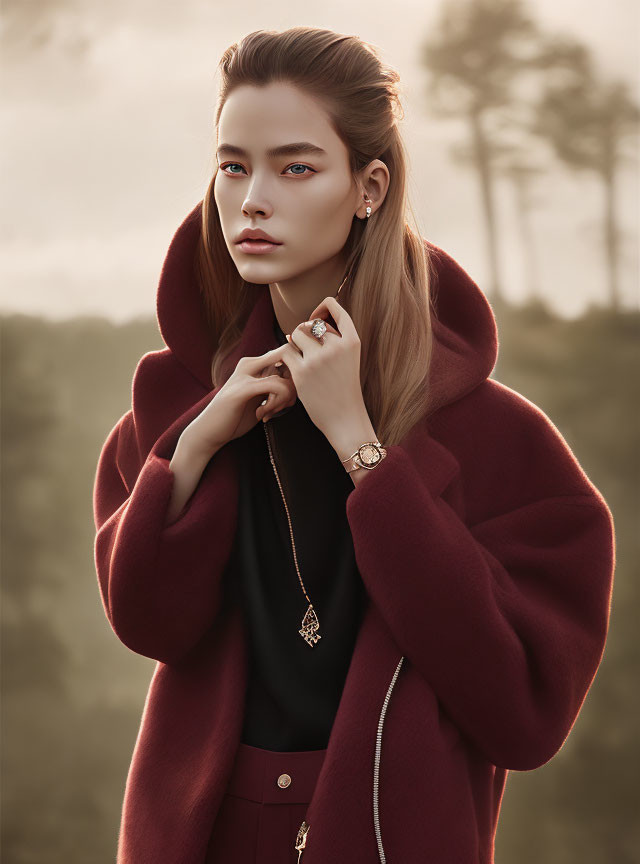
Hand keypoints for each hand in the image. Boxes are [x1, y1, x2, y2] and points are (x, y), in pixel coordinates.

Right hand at [182, 347, 296, 454]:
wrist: (208, 432)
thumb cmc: (235, 417)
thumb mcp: (258, 399)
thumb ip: (273, 387)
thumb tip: (298, 383)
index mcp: (253, 364)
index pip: (286, 356)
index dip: (296, 375)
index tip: (289, 398)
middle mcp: (249, 364)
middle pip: (289, 363)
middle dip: (295, 386)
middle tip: (285, 405)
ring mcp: (244, 375)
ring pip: (284, 378)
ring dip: (284, 399)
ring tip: (270, 412)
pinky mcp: (243, 389)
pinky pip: (276, 386)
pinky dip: (276, 403)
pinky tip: (263, 414)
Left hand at [273, 296, 367, 447]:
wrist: (344, 418)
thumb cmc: (344, 388)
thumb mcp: (348, 358)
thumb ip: (335, 339)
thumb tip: (306, 322)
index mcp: (352, 341)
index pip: (334, 307)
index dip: (322, 307)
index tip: (317, 319)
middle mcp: (336, 346)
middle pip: (310, 322)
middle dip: (305, 331)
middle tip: (306, 348)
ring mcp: (318, 359)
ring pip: (296, 334)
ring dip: (294, 342)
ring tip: (300, 357)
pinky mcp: (302, 371)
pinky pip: (286, 351)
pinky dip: (287, 357)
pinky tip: (292, 366)